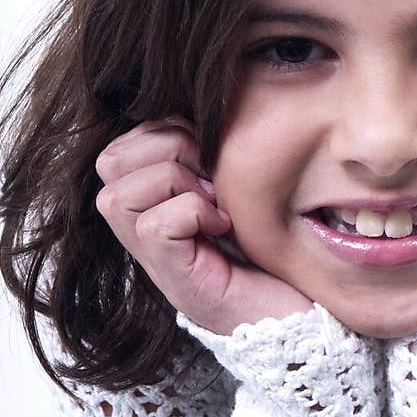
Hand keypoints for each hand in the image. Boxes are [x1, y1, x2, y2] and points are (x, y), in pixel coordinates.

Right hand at [94, 116, 313, 335]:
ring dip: (174, 183)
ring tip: (215, 202)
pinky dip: (192, 213)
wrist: (307, 314)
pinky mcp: (176, 281)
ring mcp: (157, 259)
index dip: (164, 132)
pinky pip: (154, 224)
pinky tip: (224, 226)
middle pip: (109, 162)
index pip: (122, 144)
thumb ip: (215, 153)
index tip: (211, 156)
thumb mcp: (244, 187)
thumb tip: (208, 102)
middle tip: (212, 176)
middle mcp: (147, 232)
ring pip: (117, 194)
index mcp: (159, 201)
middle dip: (166, 150)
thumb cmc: (280, 250)